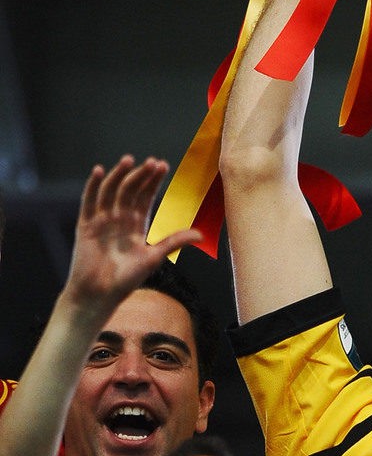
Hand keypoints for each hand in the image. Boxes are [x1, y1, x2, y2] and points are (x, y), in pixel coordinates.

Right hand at [66, 157, 200, 312]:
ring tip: (129, 160)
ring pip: (111, 191)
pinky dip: (93, 186)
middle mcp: (119, 219)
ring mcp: (101, 220)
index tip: (163, 165)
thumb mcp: (154, 258)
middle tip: (153, 162)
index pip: (145, 197)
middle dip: (141, 175)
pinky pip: (89, 201)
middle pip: (130, 190)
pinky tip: (99, 170)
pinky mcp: (85, 225)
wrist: (100, 295)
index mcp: (136, 225)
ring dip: (119, 175)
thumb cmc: (126, 280)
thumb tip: (201, 234)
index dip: (153, 181)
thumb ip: (173, 242)